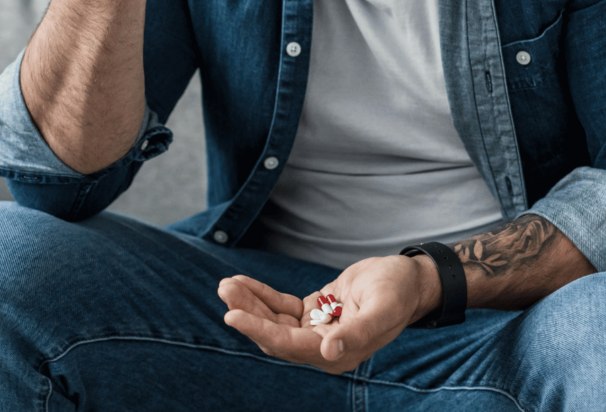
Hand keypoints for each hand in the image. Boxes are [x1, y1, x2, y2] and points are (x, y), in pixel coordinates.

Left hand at [217, 255, 440, 373]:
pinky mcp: (312, 314)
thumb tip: (329, 352)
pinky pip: (280, 307)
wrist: (409, 279)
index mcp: (339, 353)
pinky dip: (261, 295)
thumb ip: (358, 332)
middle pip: (275, 335)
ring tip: (227, 283)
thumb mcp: (382, 308)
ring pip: (273, 320)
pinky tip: (243, 282)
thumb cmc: (398, 291)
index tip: (232, 315)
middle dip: (248, 313)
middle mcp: (323, 348)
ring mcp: (316, 331)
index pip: (289, 345)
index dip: (260, 330)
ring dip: (250, 303)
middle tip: (225, 289)